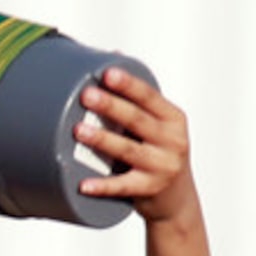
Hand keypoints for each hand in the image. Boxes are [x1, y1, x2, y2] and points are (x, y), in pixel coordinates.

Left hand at [75, 68, 200, 224]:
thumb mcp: (158, 124)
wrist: (177, 200)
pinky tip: (83, 184)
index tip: (107, 73)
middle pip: (137, 119)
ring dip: (103, 140)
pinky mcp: (150, 189)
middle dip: (111, 106)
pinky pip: (123, 187)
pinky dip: (102, 186)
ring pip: (129, 150)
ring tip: (78, 131)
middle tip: (86, 95)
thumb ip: (138, 98)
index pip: (150, 96)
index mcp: (173, 118)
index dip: (129, 84)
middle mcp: (173, 140)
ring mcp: (163, 166)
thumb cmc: (158, 153)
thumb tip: (113, 55)